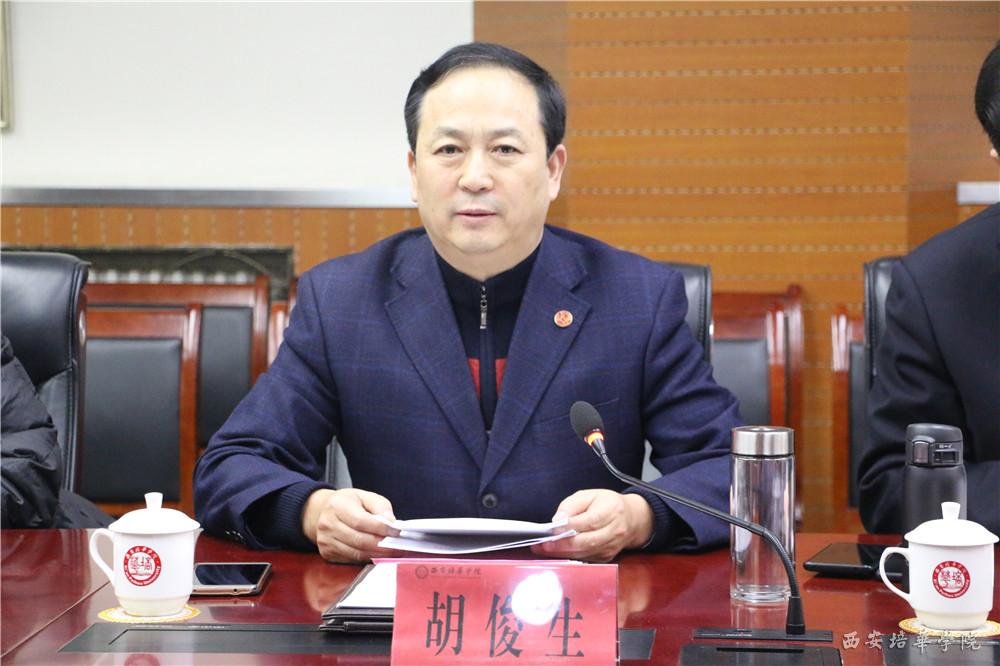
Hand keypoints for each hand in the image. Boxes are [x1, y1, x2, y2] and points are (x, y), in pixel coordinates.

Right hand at [301, 488, 400, 562]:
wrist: (322, 512)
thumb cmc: (348, 503)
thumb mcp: (365, 496)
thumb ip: (380, 506)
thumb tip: (392, 523)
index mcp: (337, 506)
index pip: (361, 521)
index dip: (380, 528)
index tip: (397, 532)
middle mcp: (328, 524)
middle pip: (359, 540)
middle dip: (382, 545)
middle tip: (399, 546)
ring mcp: (325, 541)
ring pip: (356, 553)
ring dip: (377, 554)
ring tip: (392, 552)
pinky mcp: (327, 553)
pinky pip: (351, 560)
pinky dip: (367, 558)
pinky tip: (378, 554)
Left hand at [530, 489, 653, 562]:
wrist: (632, 519)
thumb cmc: (607, 504)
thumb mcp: (589, 495)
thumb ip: (571, 505)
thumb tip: (558, 521)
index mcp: (611, 511)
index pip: (589, 521)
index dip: (569, 527)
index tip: (552, 529)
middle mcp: (614, 531)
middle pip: (587, 541)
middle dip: (563, 544)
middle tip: (544, 545)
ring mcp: (611, 547)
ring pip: (585, 553)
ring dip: (563, 553)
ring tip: (544, 550)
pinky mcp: (607, 557)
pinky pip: (586, 559)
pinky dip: (570, 557)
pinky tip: (557, 553)